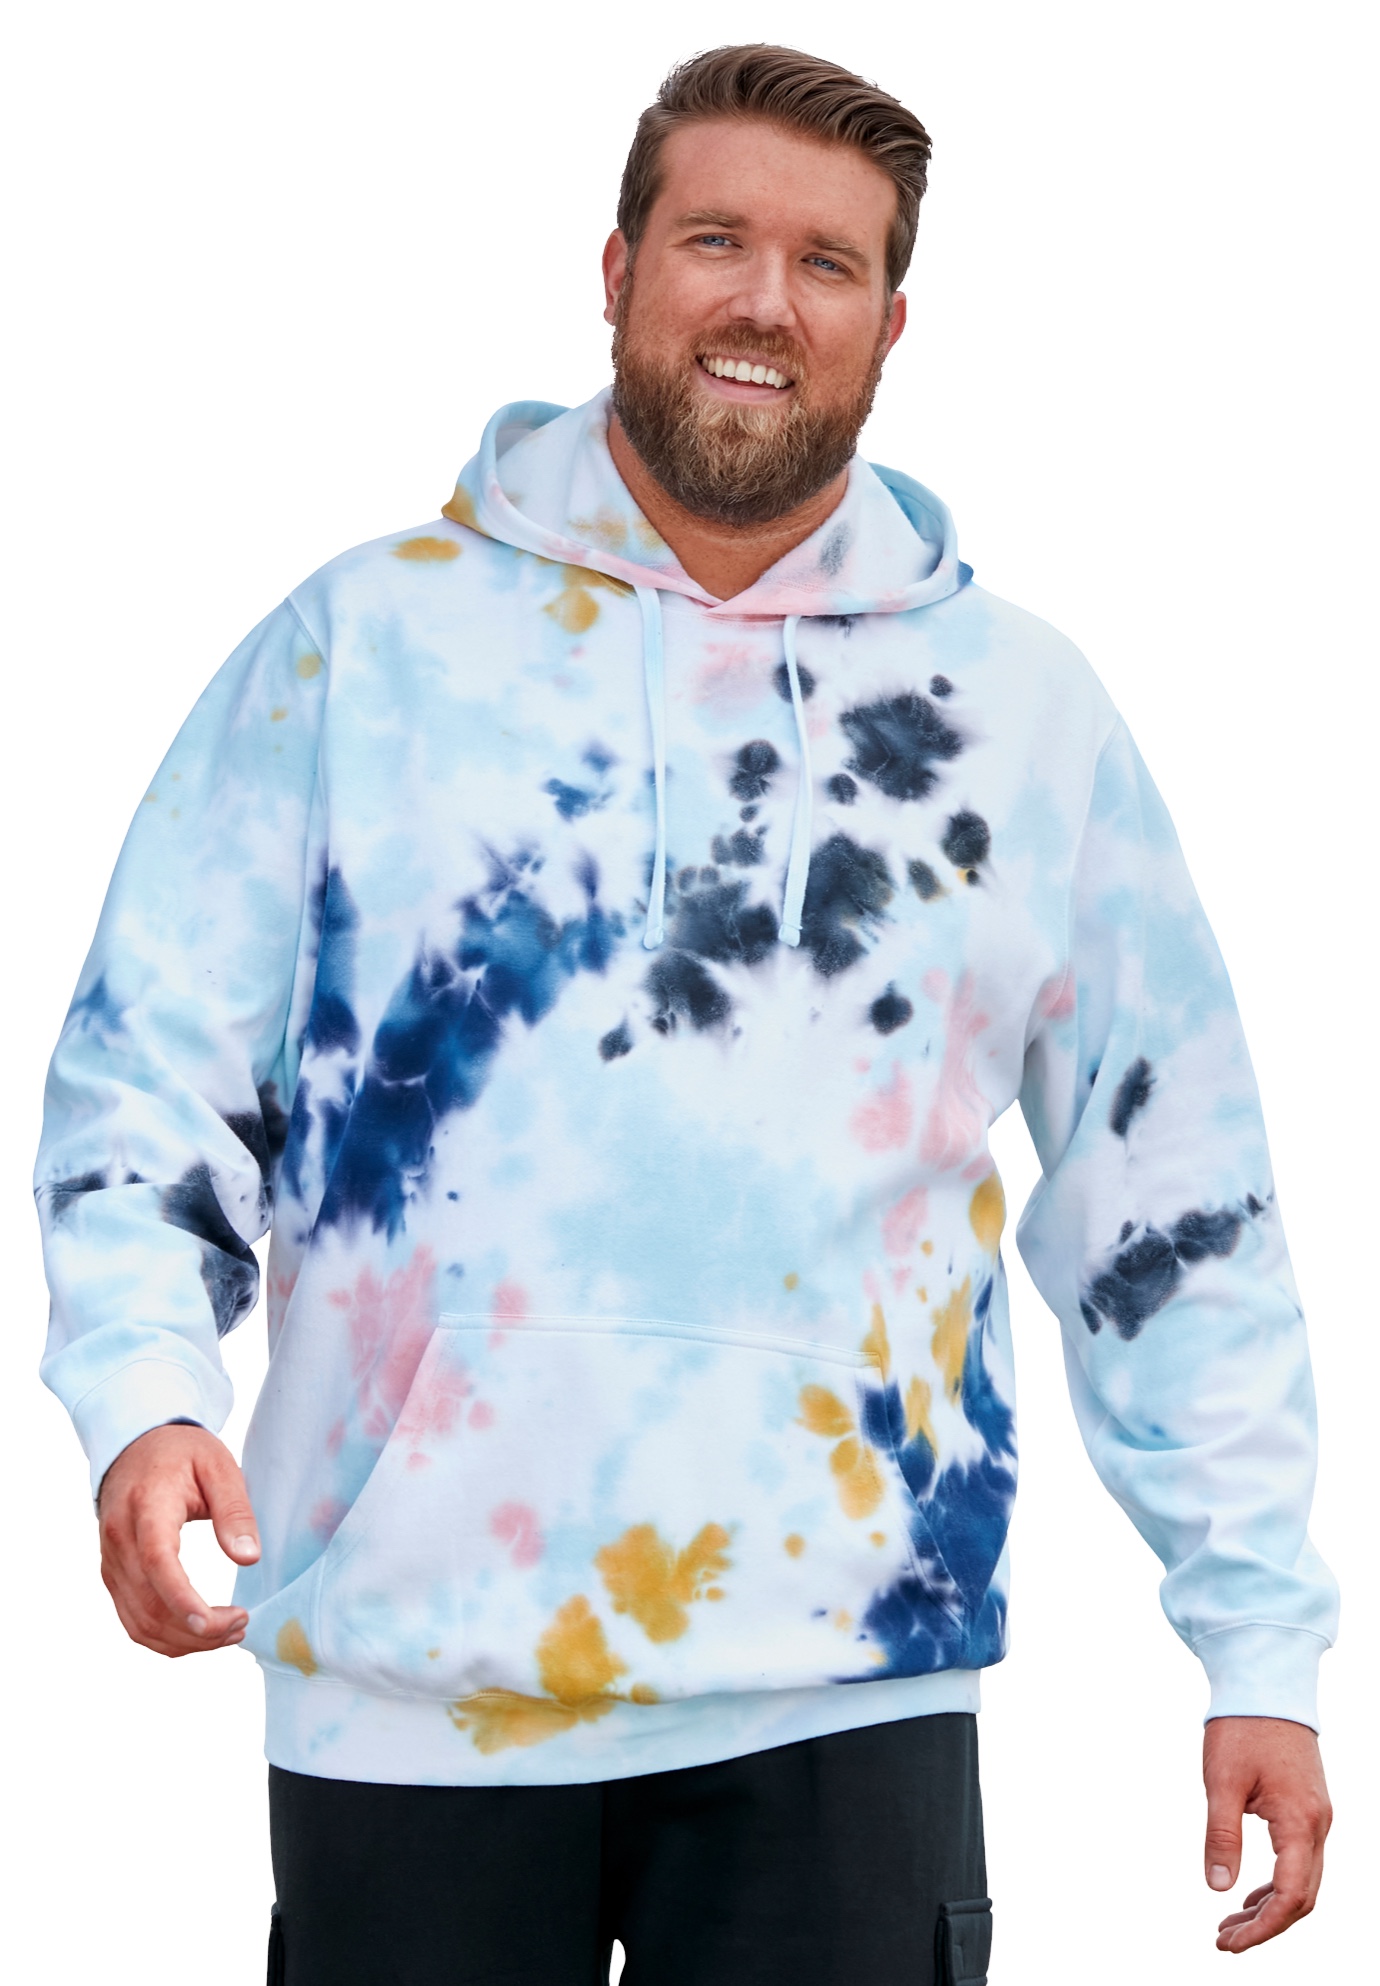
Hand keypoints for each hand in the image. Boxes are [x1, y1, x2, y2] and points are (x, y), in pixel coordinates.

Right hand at [97, 1423, 260, 1656]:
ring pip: (140, 1622)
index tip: (213, 1624)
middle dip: (197, 1630)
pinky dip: (166, 1638)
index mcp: (146, 1506)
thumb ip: (235, 1510)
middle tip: (242, 1624)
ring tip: (230, 1632)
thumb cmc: (181, 1454)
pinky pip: (134, 1621)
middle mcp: (119, 1539)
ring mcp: (111, 1562)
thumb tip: (249, 1558)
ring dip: (185, 1641)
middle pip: (149, 1604)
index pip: (157, 1562)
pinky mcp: (114, 1576)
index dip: (182, 1600)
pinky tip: (199, 1633)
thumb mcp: (219, 1466)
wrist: (135, 1446)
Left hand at [1203, 1715, 1330, 1951]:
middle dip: (1265, 1925)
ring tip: (1229, 1923)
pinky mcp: (1308, 1807)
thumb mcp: (1221, 1781)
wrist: (1267, 1683)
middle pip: (1301, 1897)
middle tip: (1224, 1939)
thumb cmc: (1242, 1728)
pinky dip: (1276, 1883)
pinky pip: (1299, 1860)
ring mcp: (1317, 1816)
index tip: (1229, 1943)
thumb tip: (1219, 1888)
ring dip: (1269, 1908)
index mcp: (1299, 1821)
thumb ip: (1221, 1836)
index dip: (1262, 1929)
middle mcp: (1318, 1825)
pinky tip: (1248, 1893)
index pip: (1289, 1896)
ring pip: (1302, 1881)